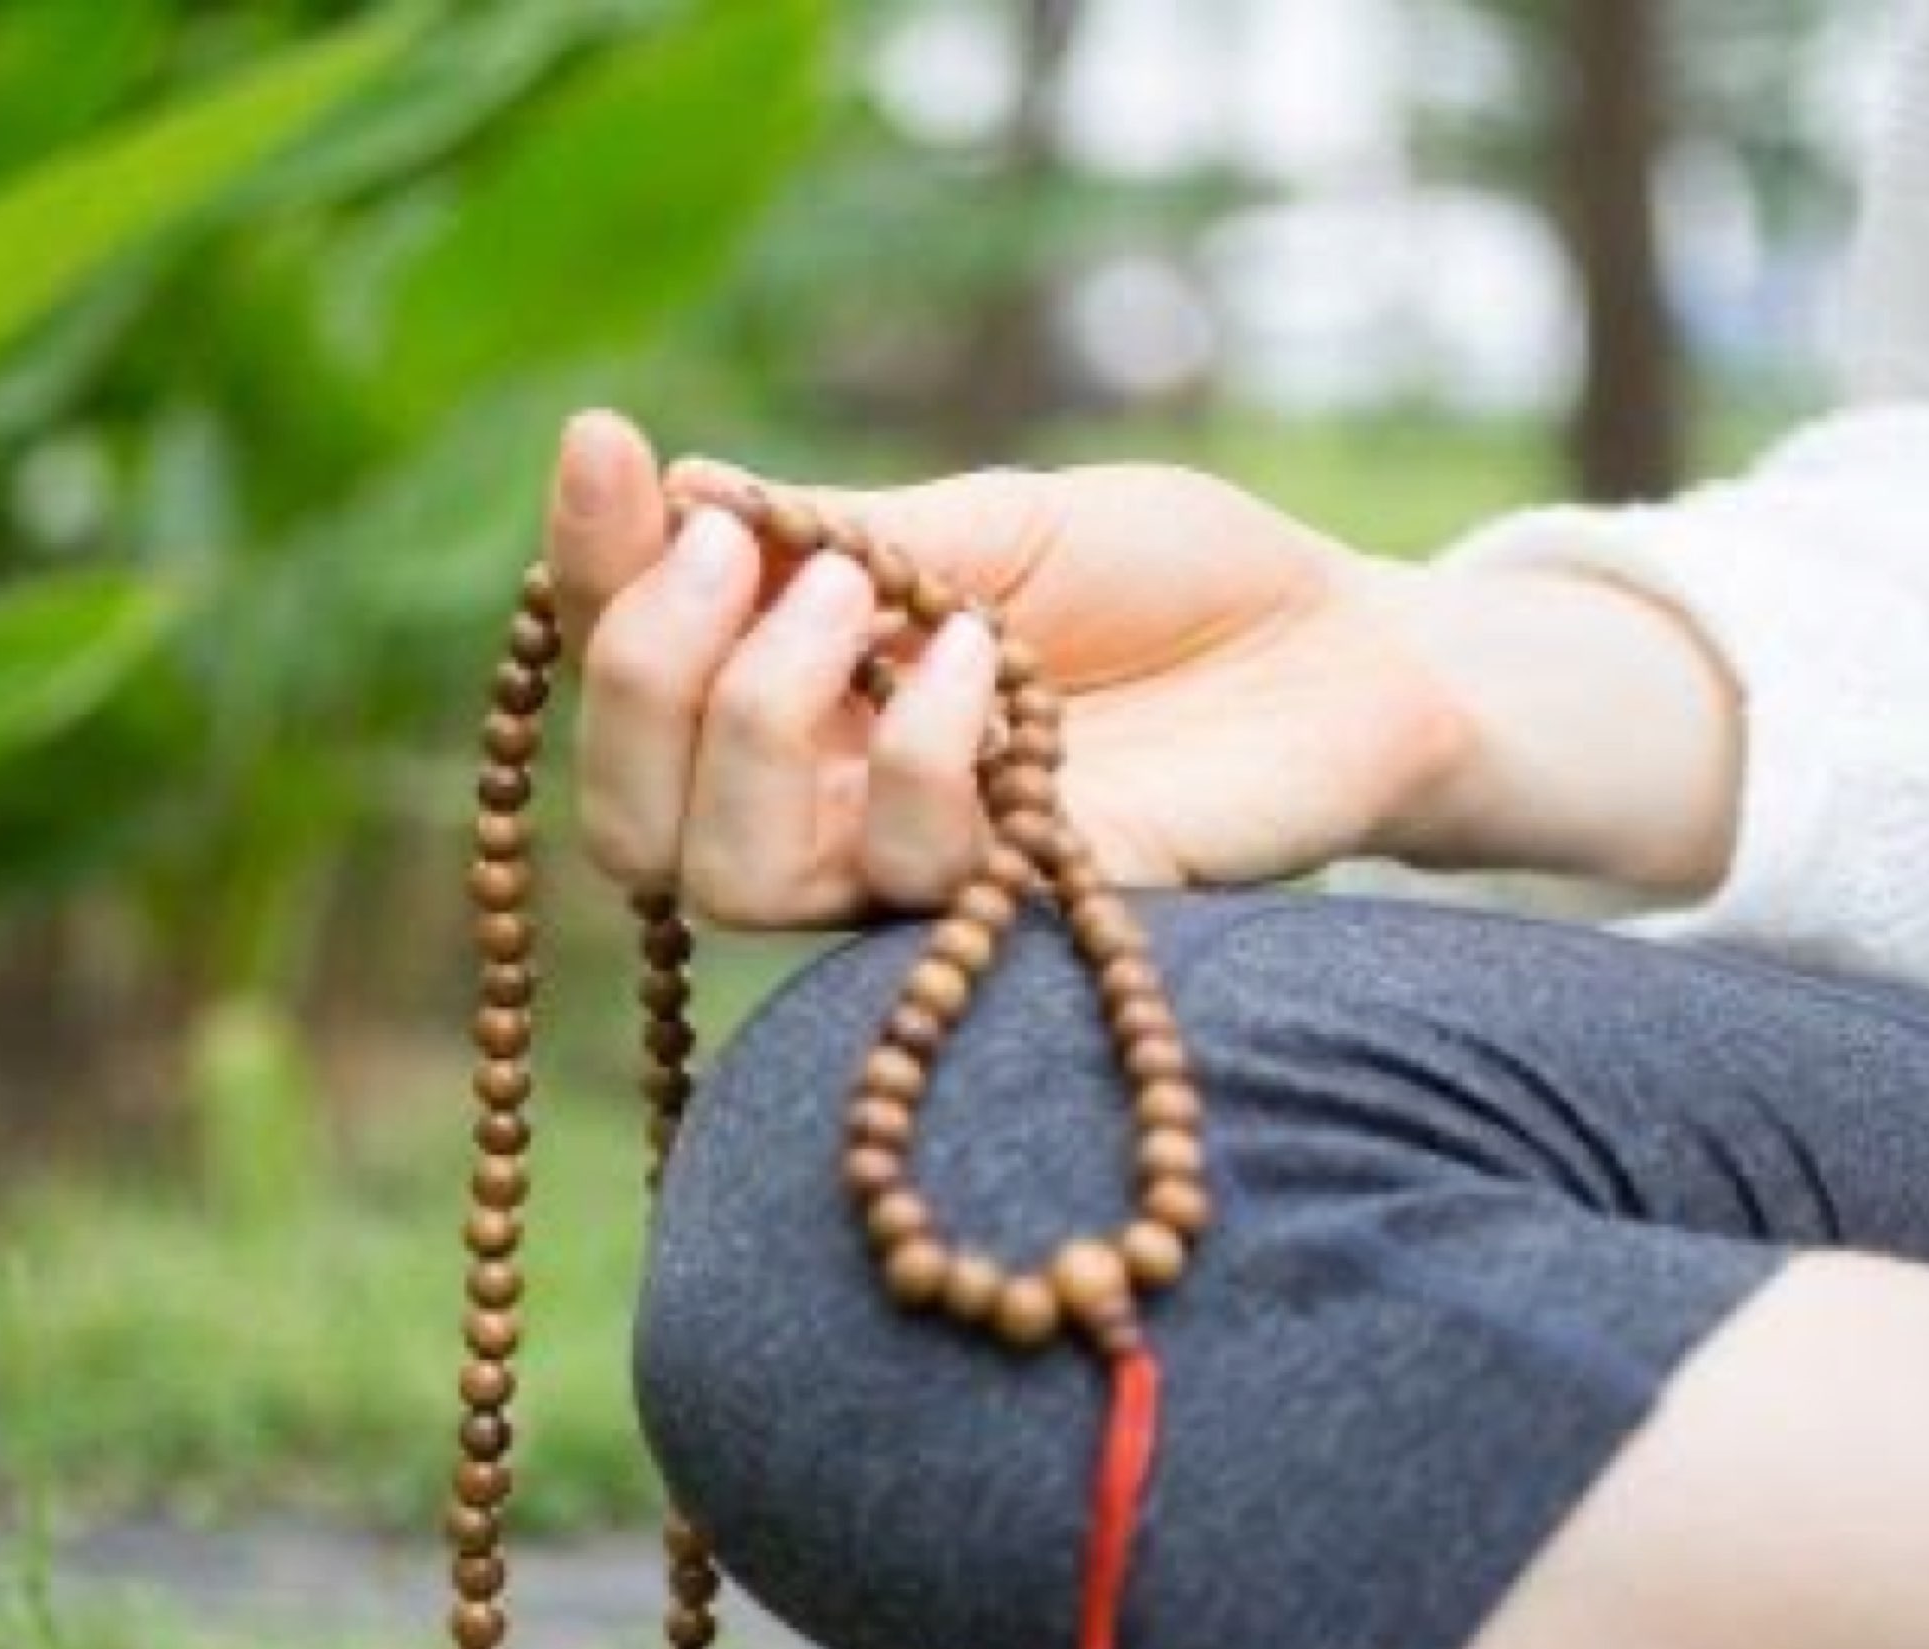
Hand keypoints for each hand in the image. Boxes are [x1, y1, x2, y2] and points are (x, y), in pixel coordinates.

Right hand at [540, 410, 1477, 925]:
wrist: (1341, 647)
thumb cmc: (1168, 578)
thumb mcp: (991, 519)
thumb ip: (834, 533)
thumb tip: (671, 487)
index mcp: (791, 686)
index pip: (623, 664)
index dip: (587, 572)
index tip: (607, 447)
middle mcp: (822, 801)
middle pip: (630, 819)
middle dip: (646, 675)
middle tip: (745, 557)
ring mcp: (905, 874)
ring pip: (726, 878)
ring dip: (760, 720)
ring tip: (864, 601)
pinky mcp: (1006, 921)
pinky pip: (902, 871)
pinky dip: (922, 749)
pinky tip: (992, 663)